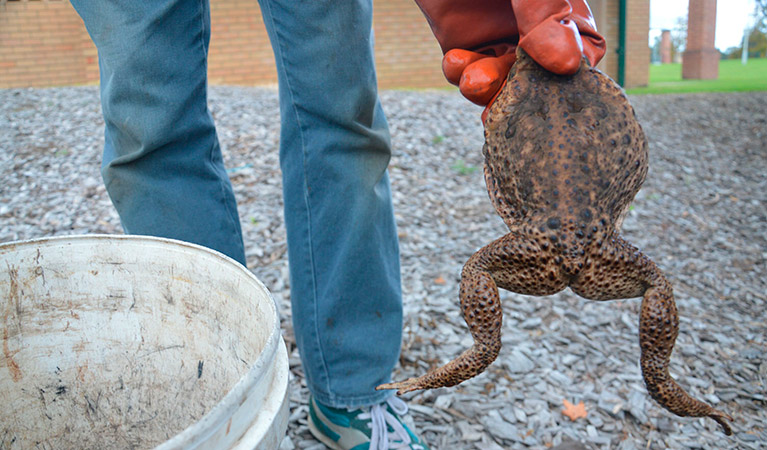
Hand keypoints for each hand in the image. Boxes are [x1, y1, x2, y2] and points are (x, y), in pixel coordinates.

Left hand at [415, 0, 605, 115]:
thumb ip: (544, 9)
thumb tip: (569, 64)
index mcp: (559, 3)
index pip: (585, 48)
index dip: (573, 71)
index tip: (554, 75)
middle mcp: (532, 23)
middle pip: (540, 75)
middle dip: (524, 89)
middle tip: (509, 98)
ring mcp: (496, 33)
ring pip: (501, 79)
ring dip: (488, 87)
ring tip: (475, 80)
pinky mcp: (460, 41)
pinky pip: (466, 71)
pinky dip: (460, 74)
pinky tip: (455, 61)